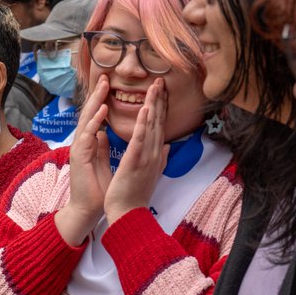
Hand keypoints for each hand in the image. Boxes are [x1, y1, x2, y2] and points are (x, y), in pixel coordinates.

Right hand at [55, 75, 111, 245]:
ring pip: (86, 119)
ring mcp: (79, 149)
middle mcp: (82, 143)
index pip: (96, 117)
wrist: (88, 210)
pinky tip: (102, 109)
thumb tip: (103, 134)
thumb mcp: (101, 163)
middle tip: (105, 76)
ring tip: (103, 85)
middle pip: (90, 114)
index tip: (110, 85)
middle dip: (97, 95)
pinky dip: (95, 121)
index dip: (102, 101)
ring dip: (95, 101)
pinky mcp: (79, 157)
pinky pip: (87, 134)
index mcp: (89, 144)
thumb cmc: (96, 189)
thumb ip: (100, 148)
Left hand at [104, 78, 168, 224]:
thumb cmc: (135, 195)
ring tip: (155, 86)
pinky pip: (140, 139)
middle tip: (161, 80)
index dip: (161, 107)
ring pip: (151, 126)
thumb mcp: (151, 173)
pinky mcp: (136, 161)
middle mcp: (154, 153)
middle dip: (160, 100)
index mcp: (154, 154)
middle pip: (158, 122)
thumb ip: (159, 158)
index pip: (159, 126)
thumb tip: (167, 146)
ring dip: (153, 105)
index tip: (161, 91)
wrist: (128, 214)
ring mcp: (147, 157)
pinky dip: (143, 124)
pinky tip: (145, 109)